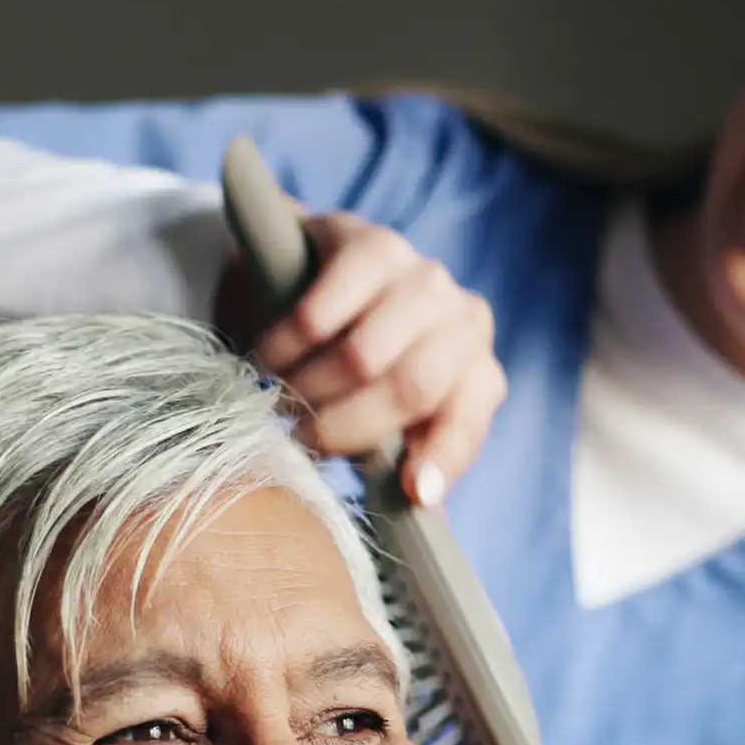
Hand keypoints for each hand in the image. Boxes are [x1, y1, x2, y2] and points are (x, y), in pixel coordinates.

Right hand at [219, 212, 506, 509]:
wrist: (317, 277)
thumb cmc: (357, 370)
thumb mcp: (384, 419)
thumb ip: (401, 458)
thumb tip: (413, 501)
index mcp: (477, 375)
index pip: (466, 422)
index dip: (441, 459)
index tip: (411, 492)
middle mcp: (466, 321)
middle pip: (412, 387)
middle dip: (346, 425)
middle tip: (298, 437)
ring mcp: (424, 276)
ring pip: (364, 355)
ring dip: (308, 386)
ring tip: (277, 396)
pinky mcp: (373, 244)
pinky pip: (322, 310)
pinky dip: (286, 344)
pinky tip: (267, 357)